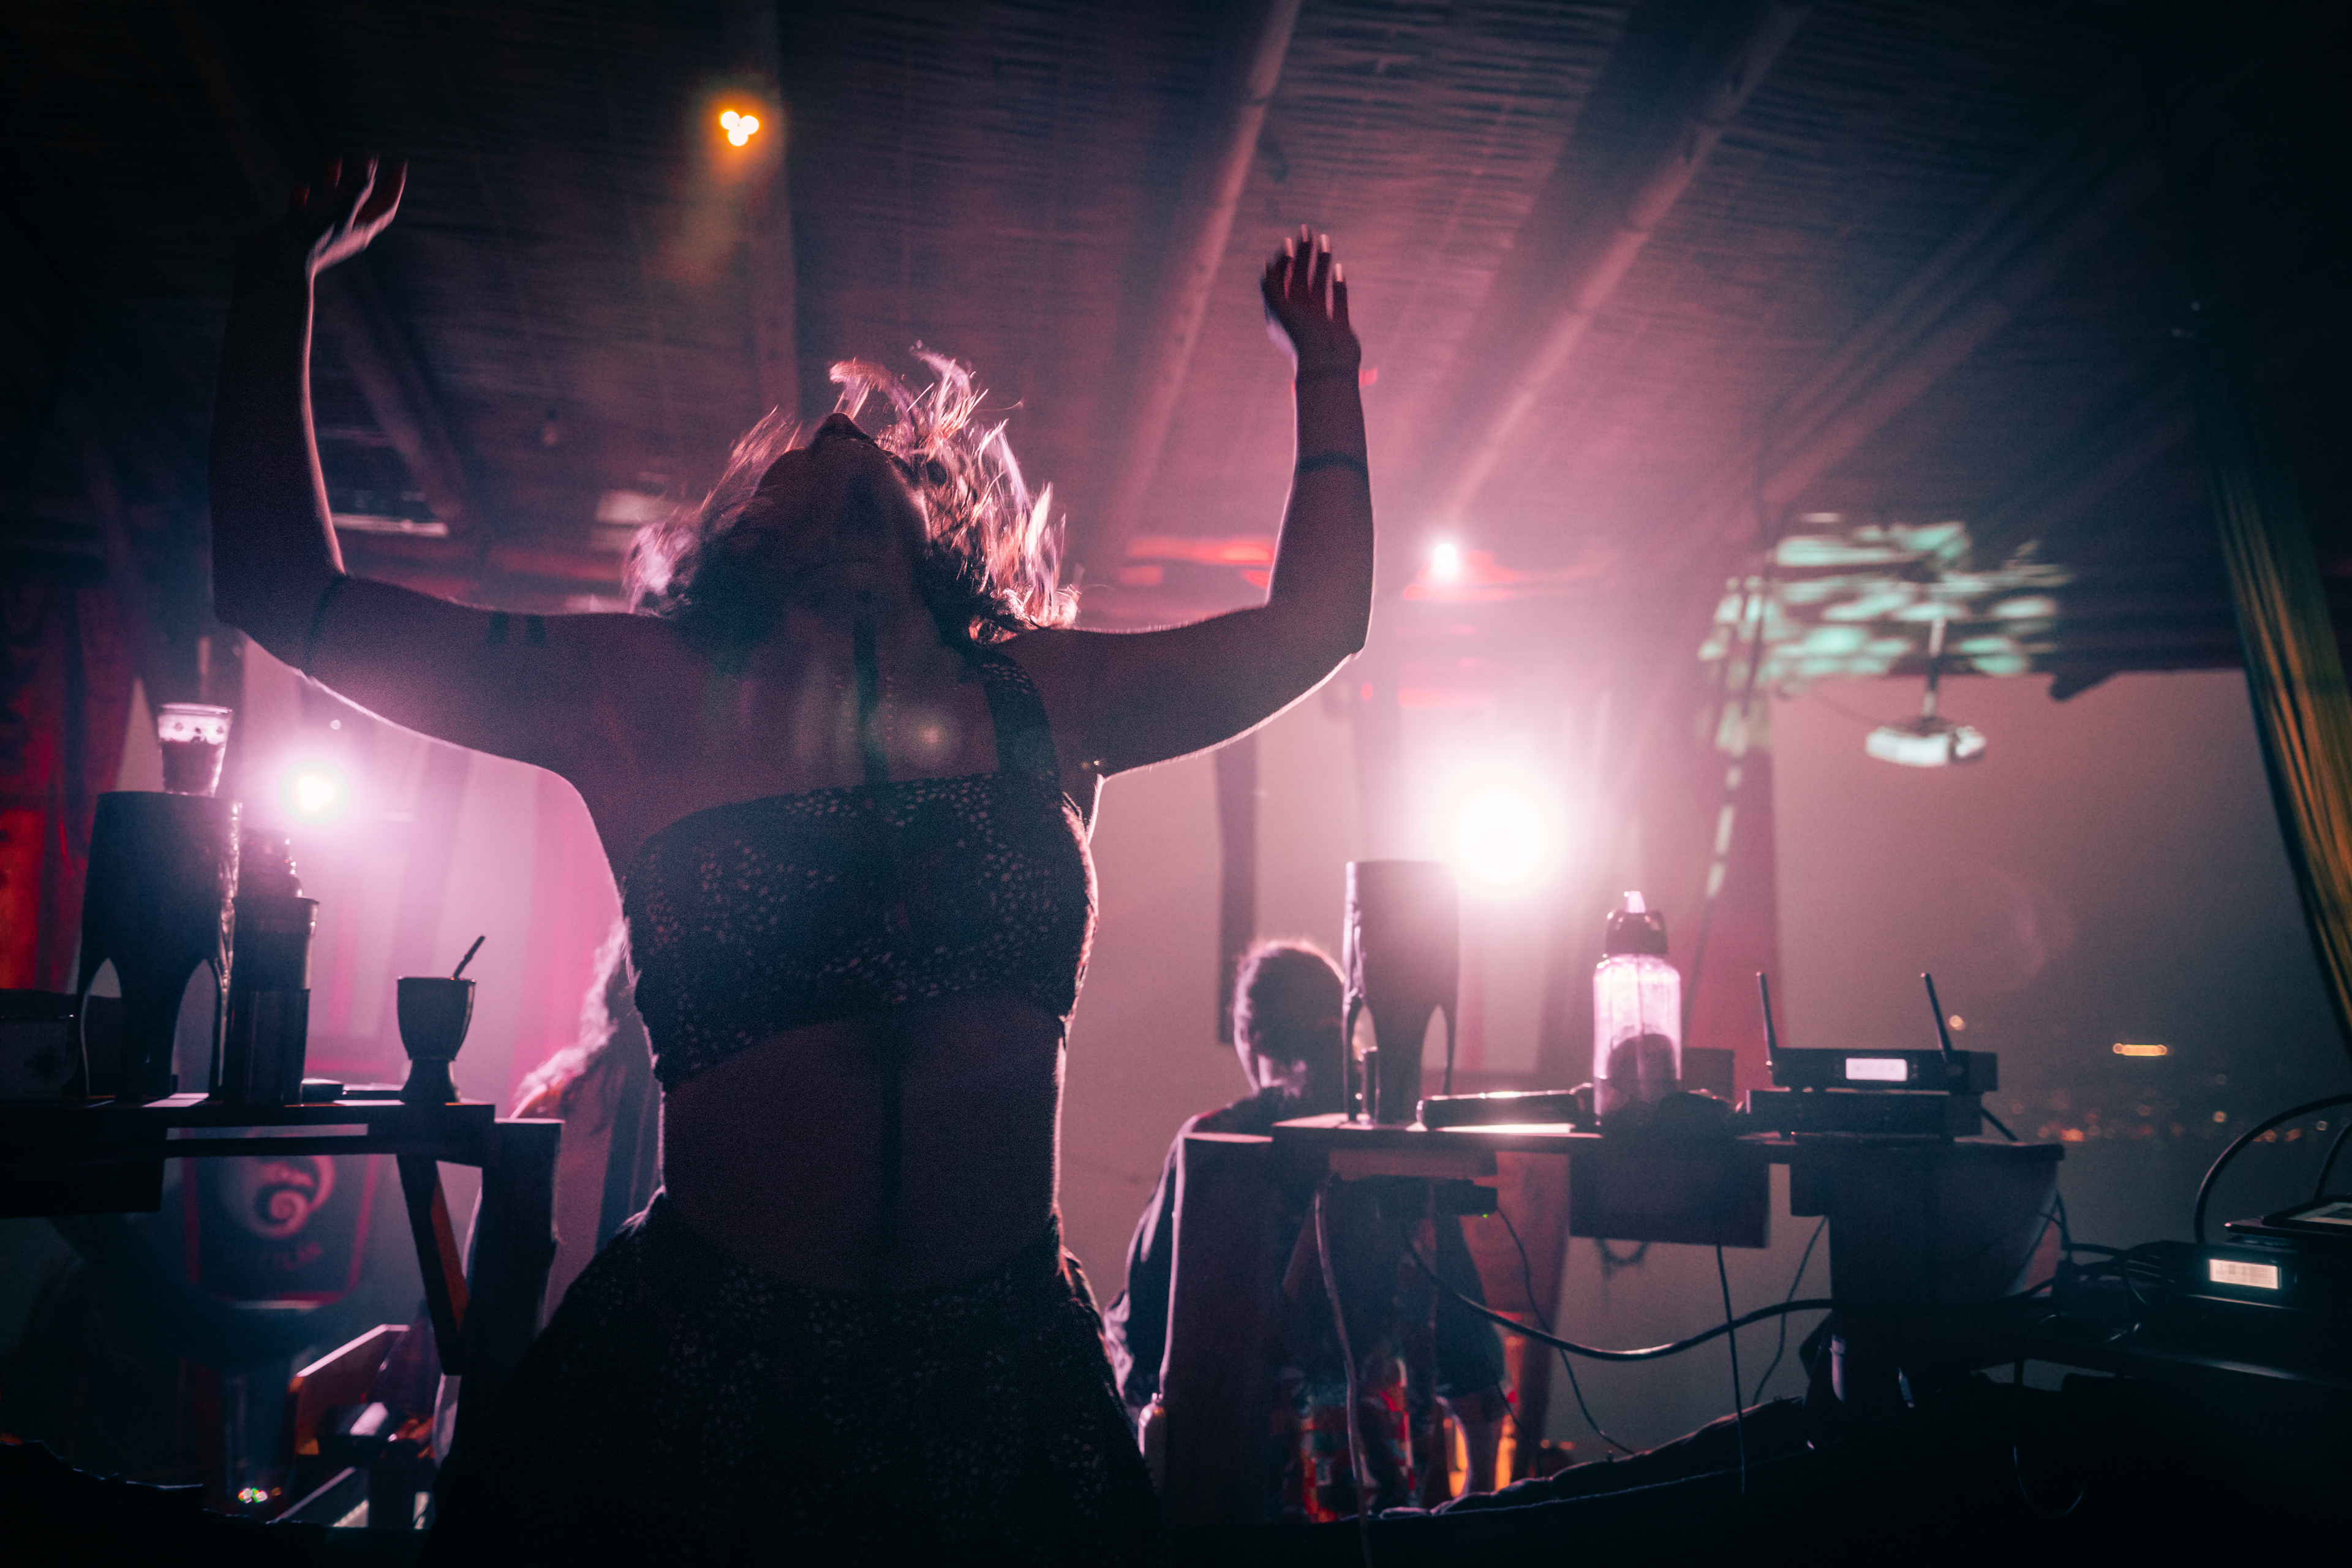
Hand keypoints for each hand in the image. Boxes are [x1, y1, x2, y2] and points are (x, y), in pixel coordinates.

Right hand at [241, 157, 405, 278]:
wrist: (274, 266)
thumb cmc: (310, 238)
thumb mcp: (340, 207)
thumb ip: (357, 185)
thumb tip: (370, 162)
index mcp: (361, 230)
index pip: (385, 205)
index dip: (394, 183)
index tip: (399, 161)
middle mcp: (343, 233)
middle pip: (360, 202)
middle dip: (363, 178)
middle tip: (367, 155)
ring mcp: (319, 234)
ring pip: (330, 204)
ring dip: (334, 182)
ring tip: (333, 159)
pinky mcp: (296, 234)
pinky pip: (304, 213)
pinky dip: (305, 199)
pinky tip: (301, 189)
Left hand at [1261, 225, 1358, 378]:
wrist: (1327, 365)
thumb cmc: (1300, 337)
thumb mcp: (1278, 309)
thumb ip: (1271, 286)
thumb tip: (1269, 265)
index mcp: (1282, 316)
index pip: (1280, 282)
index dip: (1283, 261)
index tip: (1288, 243)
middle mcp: (1300, 318)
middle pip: (1300, 279)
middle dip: (1303, 255)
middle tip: (1308, 232)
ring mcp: (1320, 322)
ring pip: (1319, 286)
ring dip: (1322, 264)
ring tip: (1326, 242)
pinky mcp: (1339, 327)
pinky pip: (1339, 301)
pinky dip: (1339, 285)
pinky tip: (1340, 269)